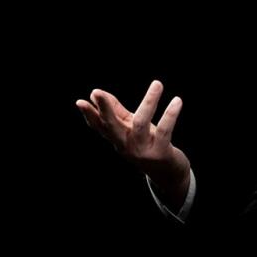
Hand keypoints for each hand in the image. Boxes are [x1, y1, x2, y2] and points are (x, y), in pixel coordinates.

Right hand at [76, 80, 190, 208]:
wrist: (167, 172)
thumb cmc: (147, 144)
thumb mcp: (130, 128)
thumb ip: (116, 111)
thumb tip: (96, 93)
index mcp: (117, 138)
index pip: (99, 125)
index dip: (89, 114)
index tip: (79, 102)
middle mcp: (126, 145)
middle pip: (112, 126)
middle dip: (104, 109)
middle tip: (96, 92)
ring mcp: (142, 150)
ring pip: (141, 123)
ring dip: (149, 101)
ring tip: (158, 83)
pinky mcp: (160, 152)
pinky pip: (164, 131)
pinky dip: (170, 115)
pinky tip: (177, 101)